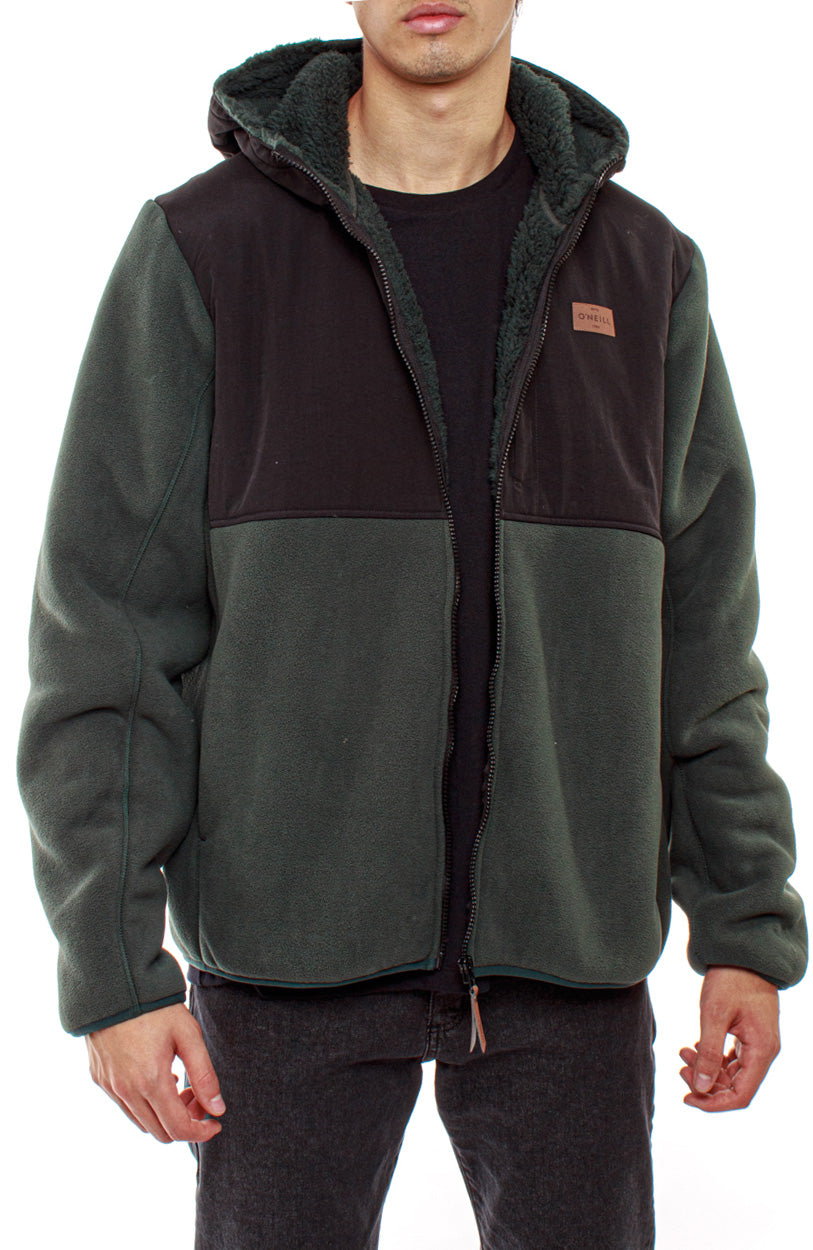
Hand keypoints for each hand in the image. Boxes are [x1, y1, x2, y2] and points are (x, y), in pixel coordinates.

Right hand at [86, 1001, 226, 1142]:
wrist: (114, 986)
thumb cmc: (156, 1008)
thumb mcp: (188, 1035)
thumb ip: (204, 1074)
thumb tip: (217, 1109)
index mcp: (150, 1081)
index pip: (178, 1129)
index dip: (201, 1132)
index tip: (215, 1122)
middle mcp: (126, 1091)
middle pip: (160, 1132)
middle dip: (185, 1122)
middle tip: (198, 1097)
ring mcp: (110, 1086)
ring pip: (142, 1123)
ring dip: (165, 1115)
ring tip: (180, 1085)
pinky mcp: (100, 1079)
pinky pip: (125, 1107)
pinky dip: (145, 1104)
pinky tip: (158, 1077)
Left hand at [678, 965, 779, 1111]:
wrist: (742, 952)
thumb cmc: (730, 979)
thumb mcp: (714, 1014)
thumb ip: (709, 1053)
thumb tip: (699, 1088)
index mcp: (761, 1050)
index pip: (741, 1096)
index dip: (714, 1104)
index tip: (687, 1098)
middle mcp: (764, 1051)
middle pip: (735, 1087)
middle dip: (706, 1083)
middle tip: (681, 1067)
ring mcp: (758, 1043)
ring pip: (732, 1073)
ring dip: (707, 1069)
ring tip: (683, 1052)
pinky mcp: (750, 1035)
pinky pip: (732, 1058)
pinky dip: (713, 1057)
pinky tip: (696, 1046)